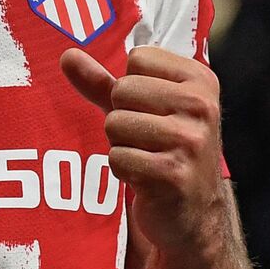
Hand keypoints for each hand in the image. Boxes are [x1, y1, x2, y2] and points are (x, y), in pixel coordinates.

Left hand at [62, 46, 226, 257]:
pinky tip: (146, 178)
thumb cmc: (163, 150)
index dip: (132, 88)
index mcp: (201, 80)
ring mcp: (190, 141)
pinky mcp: (173, 174)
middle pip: (123, 89)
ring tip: (146, 157)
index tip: (153, 111)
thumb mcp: (141, 110)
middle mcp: (202, 106)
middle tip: (147, 139)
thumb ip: (103, 81)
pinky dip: (123, 169)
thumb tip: (67, 55)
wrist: (193, 213)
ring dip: (121, 144)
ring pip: (116, 123)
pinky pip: (117, 157)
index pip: (137, 59)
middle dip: (123, 117)